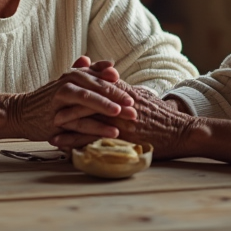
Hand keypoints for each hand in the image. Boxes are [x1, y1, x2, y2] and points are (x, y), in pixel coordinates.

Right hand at [6, 60, 135, 142]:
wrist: (22, 112)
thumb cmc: (50, 99)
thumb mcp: (69, 83)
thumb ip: (90, 73)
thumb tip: (111, 63)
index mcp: (73, 75)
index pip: (97, 74)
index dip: (114, 81)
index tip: (133, 88)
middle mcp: (67, 83)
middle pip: (95, 86)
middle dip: (117, 95)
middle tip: (135, 103)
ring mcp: (60, 100)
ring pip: (86, 101)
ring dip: (107, 108)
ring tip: (125, 114)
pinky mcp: (56, 118)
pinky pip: (79, 122)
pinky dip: (96, 126)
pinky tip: (112, 132)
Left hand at [51, 82, 198, 159]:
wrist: (182, 131)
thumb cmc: (164, 116)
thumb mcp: (143, 98)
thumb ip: (126, 91)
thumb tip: (113, 85)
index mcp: (124, 94)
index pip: (96, 86)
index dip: (77, 88)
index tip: (61, 90)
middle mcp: (119, 106)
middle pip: (87, 102)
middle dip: (66, 105)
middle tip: (48, 109)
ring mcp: (120, 122)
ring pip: (87, 120)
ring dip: (67, 125)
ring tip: (50, 129)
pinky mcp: (122, 138)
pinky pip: (94, 140)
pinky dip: (76, 142)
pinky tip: (64, 146)